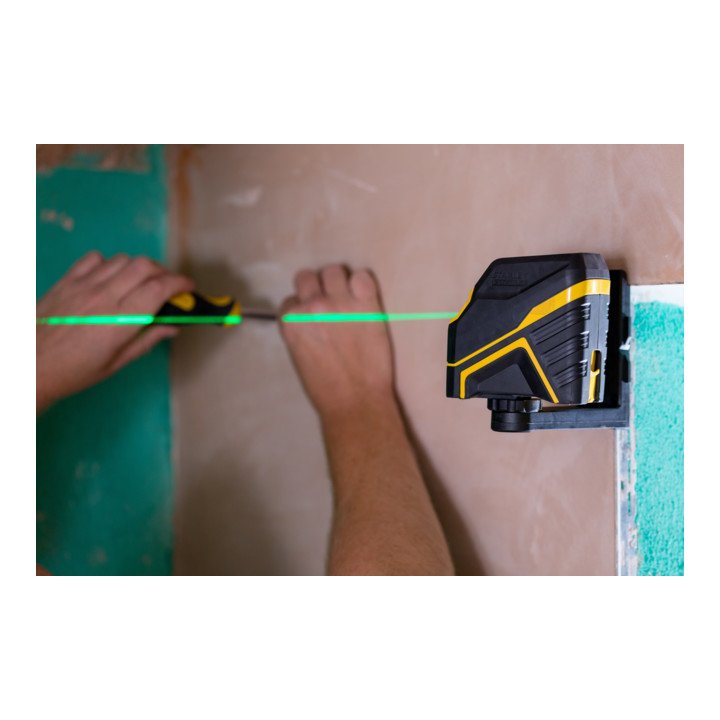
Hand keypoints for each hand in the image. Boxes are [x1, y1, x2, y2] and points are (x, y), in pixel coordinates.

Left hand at [36, 252, 193, 412]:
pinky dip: (110, 264)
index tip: (189, 289)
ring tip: (140, 283)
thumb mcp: (117, 362)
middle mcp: (103, 297)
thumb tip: (173, 326)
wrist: (28, 366)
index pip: (159, 289)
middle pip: (144, 266)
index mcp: (119, 321)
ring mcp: (83, 285)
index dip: (180, 284)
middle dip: (164, 272)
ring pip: (122, 259)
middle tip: (168, 286)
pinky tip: (110, 279)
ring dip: (138, 268)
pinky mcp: (67, 280)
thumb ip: (147, 339)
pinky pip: (95, 258)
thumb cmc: (75, 371)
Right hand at [279, 265, 394, 419]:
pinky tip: (365, 299)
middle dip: (317, 288)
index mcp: (290, 321)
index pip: (291, 298)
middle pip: (308, 276)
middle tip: (331, 303)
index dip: (303, 306)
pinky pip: (363, 276)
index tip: (314, 318)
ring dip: (340, 282)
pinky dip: (363, 284)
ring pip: (334, 270)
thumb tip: (308, 317)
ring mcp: (339, 303)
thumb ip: (299, 331)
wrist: (355, 401)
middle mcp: (312, 306)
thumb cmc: (325, 388)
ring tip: (350, 299)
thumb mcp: (298, 357)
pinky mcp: (366, 304)